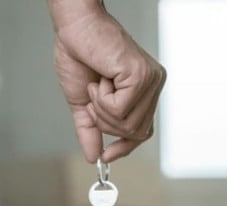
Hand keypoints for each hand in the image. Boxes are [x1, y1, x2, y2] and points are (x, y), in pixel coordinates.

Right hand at [49, 0, 166, 162]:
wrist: (73, 28)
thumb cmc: (79, 54)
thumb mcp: (83, 102)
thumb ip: (90, 130)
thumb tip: (93, 157)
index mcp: (145, 90)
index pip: (143, 131)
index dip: (125, 147)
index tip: (106, 157)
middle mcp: (153, 85)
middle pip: (135, 132)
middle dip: (106, 123)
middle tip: (94, 98)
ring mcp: (151, 80)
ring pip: (128, 124)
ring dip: (102, 109)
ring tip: (97, 84)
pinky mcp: (141, 76)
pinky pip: (121, 109)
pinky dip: (103, 99)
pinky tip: (101, 78)